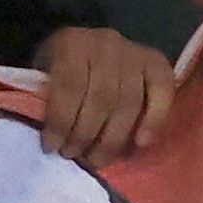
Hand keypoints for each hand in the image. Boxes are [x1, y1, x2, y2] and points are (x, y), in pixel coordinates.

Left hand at [34, 28, 172, 168]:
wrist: (86, 43)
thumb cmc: (58, 65)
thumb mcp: (40, 72)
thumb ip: (42, 96)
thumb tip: (47, 134)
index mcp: (71, 43)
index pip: (69, 87)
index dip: (61, 122)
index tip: (51, 148)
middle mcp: (106, 43)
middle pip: (101, 98)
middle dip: (86, 135)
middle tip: (75, 156)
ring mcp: (134, 51)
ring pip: (129, 101)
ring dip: (113, 138)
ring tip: (98, 159)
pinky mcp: (156, 61)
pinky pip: (162, 92)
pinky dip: (154, 119)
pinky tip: (141, 143)